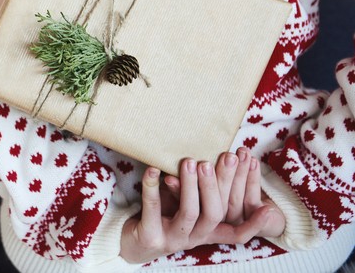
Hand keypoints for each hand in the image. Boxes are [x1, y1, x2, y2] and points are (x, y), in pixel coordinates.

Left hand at [120, 156, 282, 263]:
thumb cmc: (163, 215)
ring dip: (190, 186)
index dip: (254, 225)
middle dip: (218, 186)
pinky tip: (153, 170)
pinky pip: (153, 209)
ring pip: (189, 213)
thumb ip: (201, 191)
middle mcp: (194, 238)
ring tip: (190, 163)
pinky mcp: (150, 236)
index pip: (237, 231)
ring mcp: (172, 239)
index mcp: (207, 232)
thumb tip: (216, 158)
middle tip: (219, 159)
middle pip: (215, 214)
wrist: (132, 242)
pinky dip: (153, 187)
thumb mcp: (186, 205)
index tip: (268, 209)